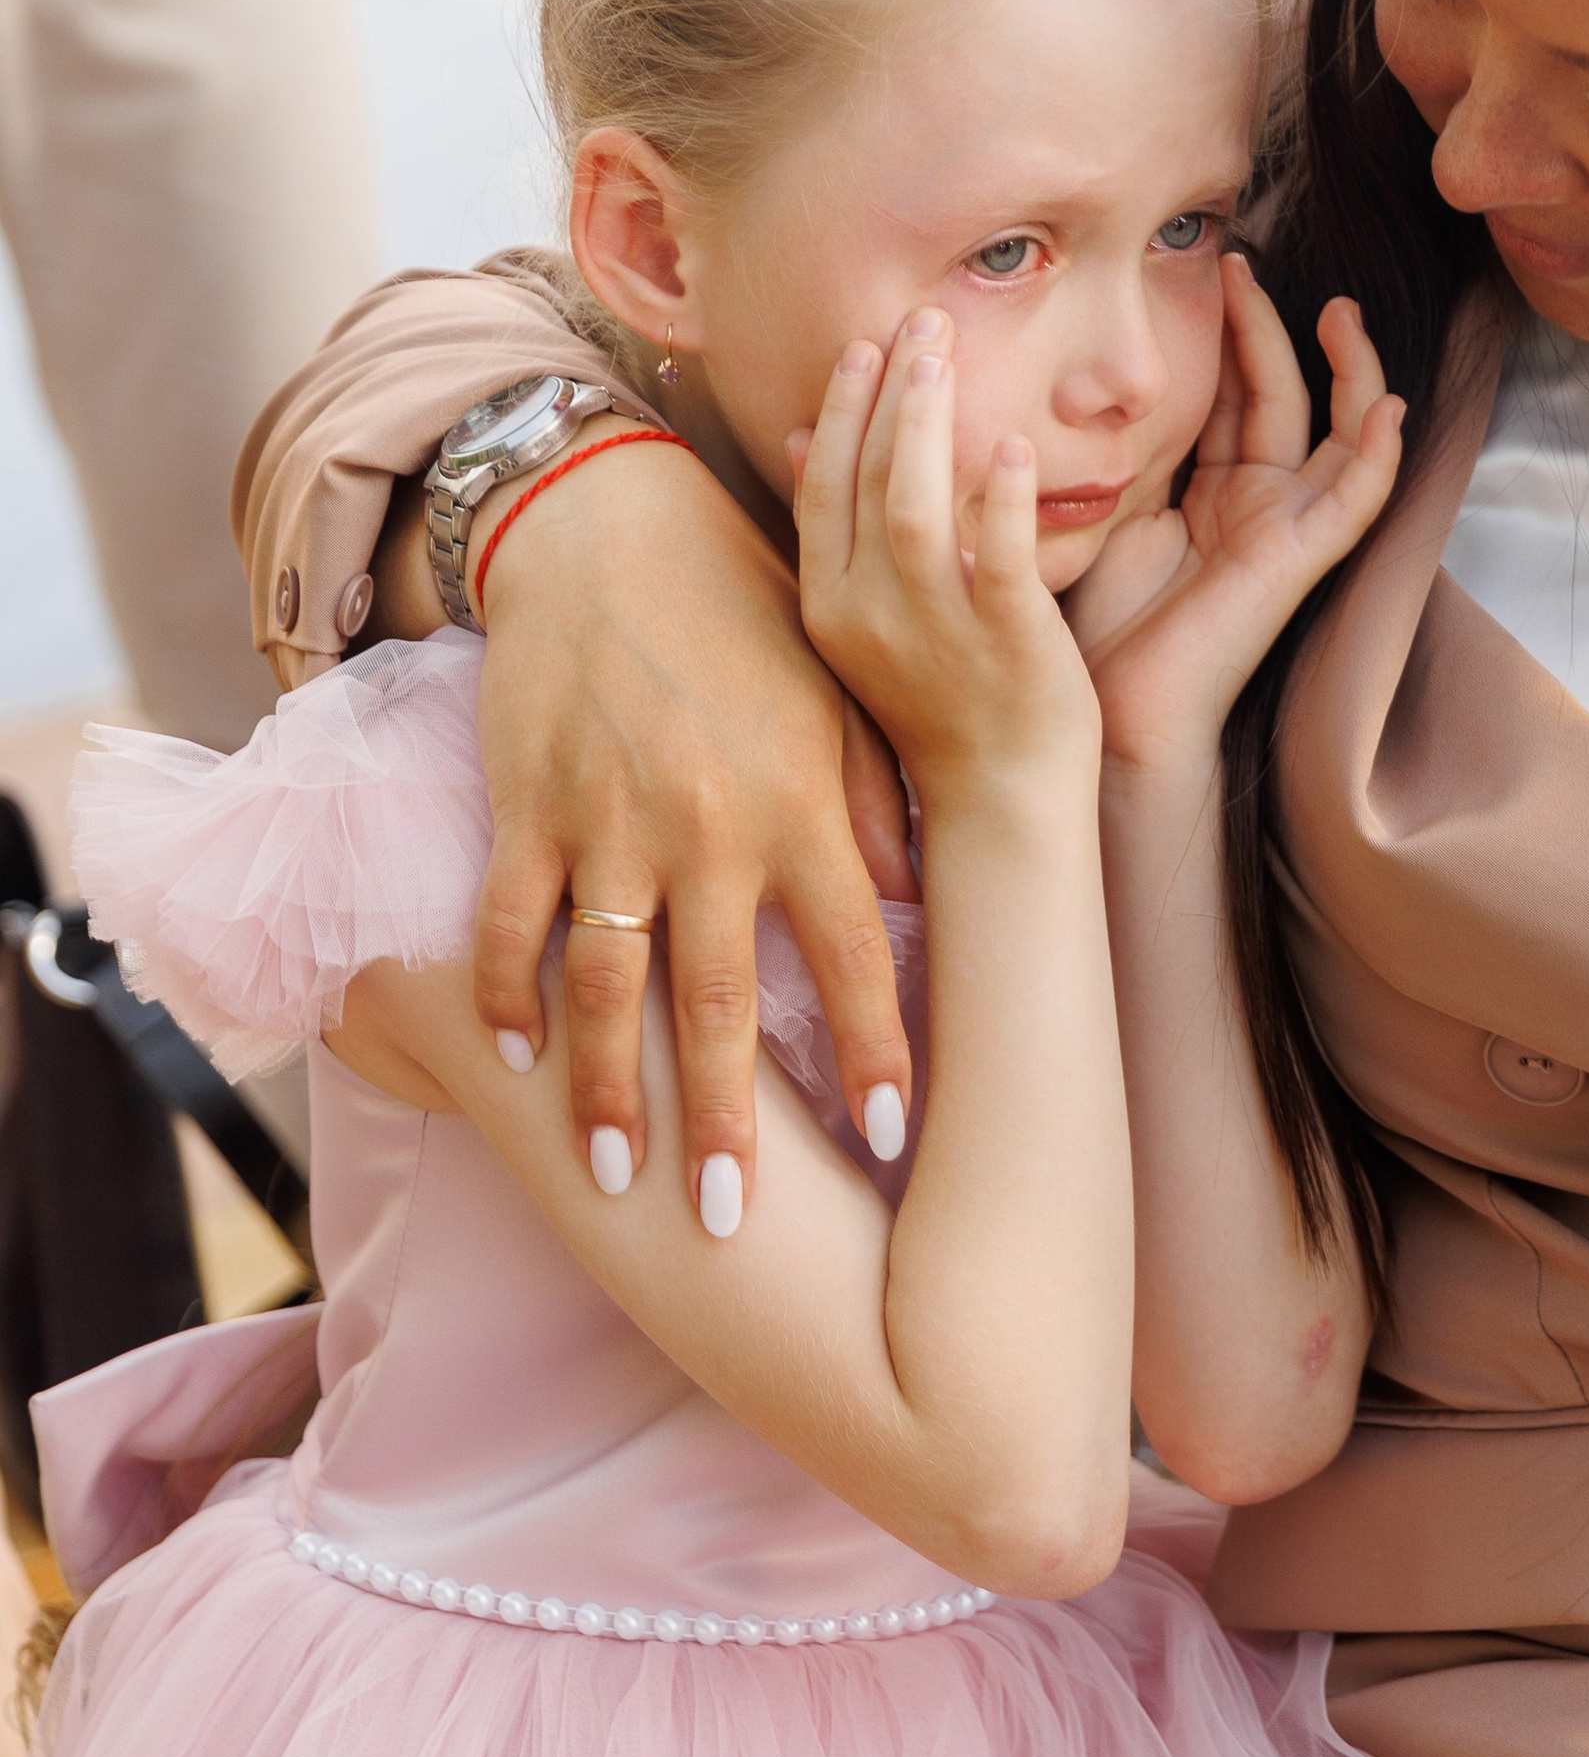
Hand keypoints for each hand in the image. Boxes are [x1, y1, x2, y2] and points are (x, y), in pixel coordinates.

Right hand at [469, 434, 913, 1222]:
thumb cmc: (747, 619)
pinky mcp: (526, 806)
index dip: (879, 1053)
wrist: (615, 530)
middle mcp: (710, 827)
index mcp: (802, 805)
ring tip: (615, 1183)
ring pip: (608, 988)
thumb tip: (919, 903)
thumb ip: (881, 803)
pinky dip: (502, 998)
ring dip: (609, 1096)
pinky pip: (507, 923)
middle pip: (721, 1005)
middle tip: (734, 1226)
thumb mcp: (839, 696)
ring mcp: (608, 821)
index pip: (858, 954)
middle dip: (729, 1124)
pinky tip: (511, 1068)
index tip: (897, 1143)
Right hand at [795, 311, 1099, 800]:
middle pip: (867, 480)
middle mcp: (870, 615)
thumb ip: (835, 534)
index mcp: (831, 606)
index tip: (861, 346)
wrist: (1003, 803)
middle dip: (888, 391)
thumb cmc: (942, 705)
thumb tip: (798, 438)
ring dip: (929, 422)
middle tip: (920, 319)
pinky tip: (1016, 445)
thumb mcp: (864, 621)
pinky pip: (1001, 559)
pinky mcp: (1008, 645)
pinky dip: (1005, 498)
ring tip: (946, 352)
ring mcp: (936, 632)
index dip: (839, 411)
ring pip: (916, 508)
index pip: (824, 487)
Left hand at [1069, 261, 1403, 776]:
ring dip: (1346, 372)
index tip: (1206, 272)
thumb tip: (1100, 386)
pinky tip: (1389, 405)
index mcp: (1211, 495)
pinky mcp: (1301, 561)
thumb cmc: (1098, 627)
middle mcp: (1257, 506)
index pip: (1231, 397)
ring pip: (1338, 435)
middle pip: (1280, 398)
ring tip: (1338, 312)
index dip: (1226, 336)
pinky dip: (1378, 454)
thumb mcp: (1108, 511)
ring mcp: (1285, 531)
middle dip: (1267, 329)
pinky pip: (1358, 500)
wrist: (1110, 712)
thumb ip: (1127, 452)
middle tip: (1239, 263)